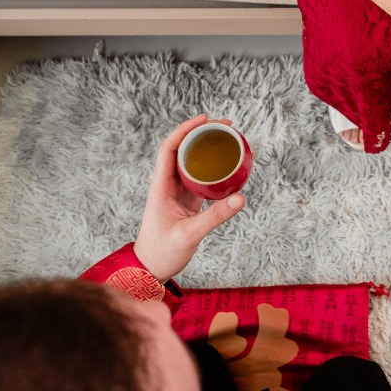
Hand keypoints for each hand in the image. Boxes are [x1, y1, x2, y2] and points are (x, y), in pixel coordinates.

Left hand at [133, 115, 244, 281]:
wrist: (149, 270)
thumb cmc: (162, 253)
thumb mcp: (189, 234)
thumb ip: (215, 217)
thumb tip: (241, 198)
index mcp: (160, 187)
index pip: (169, 149)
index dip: (185, 130)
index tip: (204, 120)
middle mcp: (167, 185)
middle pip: (182, 150)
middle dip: (201, 134)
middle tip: (225, 126)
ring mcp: (177, 193)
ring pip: (191, 163)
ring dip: (206, 149)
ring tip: (228, 139)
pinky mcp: (186, 202)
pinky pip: (199, 179)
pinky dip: (212, 169)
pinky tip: (227, 167)